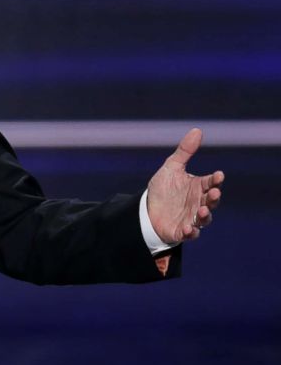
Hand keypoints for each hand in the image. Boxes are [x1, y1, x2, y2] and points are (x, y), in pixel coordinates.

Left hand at [147, 128, 224, 243]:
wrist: (146, 210)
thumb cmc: (163, 189)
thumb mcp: (171, 167)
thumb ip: (185, 151)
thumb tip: (197, 130)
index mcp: (198, 187)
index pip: (210, 182)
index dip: (215, 180)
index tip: (218, 175)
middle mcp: (198, 203)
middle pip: (211, 201)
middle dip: (213, 197)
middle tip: (213, 193)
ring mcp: (192, 217)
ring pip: (204, 218)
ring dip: (205, 215)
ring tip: (203, 210)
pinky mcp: (182, 231)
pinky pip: (190, 234)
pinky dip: (191, 232)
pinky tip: (188, 228)